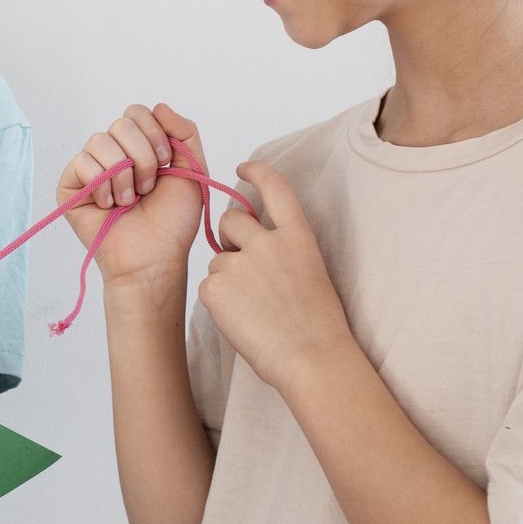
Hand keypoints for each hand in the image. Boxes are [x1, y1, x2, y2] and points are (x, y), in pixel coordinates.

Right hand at [58, 104, 209, 289]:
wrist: (154, 256)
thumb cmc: (172, 222)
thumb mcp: (193, 169)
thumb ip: (185, 132)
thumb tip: (159, 106)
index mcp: (138, 146)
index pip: (138, 112)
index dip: (155, 134)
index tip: (166, 163)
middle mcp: (112, 153)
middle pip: (121, 123)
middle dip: (141, 157)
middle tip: (147, 187)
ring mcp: (90, 168)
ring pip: (100, 141)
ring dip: (122, 175)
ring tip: (128, 200)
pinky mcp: (70, 186)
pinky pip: (82, 163)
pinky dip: (101, 186)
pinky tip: (109, 206)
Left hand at [198, 162, 355, 390]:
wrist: (310, 356)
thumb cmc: (315, 324)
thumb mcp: (309, 271)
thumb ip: (281, 250)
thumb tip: (250, 246)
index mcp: (297, 236)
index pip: (274, 187)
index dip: (256, 172)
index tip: (243, 167)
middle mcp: (267, 242)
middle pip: (230, 220)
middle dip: (230, 237)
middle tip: (243, 269)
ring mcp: (239, 263)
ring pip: (217, 260)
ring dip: (226, 278)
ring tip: (253, 308)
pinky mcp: (215, 287)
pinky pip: (207, 287)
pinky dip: (218, 303)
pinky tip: (241, 320)